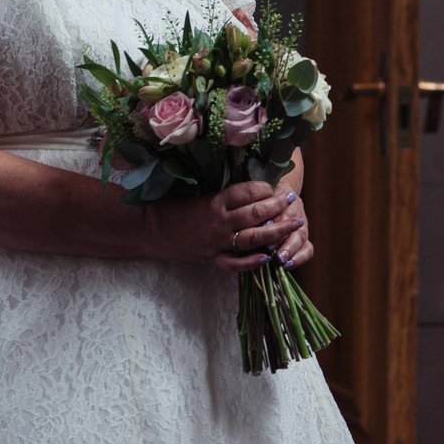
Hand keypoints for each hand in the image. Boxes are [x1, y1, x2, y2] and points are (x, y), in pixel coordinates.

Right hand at [144, 178, 301, 267]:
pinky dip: (252, 262)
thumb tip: (248, 180)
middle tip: (292, 199)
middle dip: (278, 206)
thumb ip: (222, 191)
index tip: (276, 185)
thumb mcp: (197, 191)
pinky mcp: (212, 258)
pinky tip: (268, 257)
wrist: (149, 230)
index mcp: (214, 200)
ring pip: (252, 237)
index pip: (246, 191)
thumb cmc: (172, 206)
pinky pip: (235, 263)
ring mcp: (216, 242)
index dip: (265, 188)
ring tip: (294, 224)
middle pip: (255, 213)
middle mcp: (219, 221)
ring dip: (276, 231)